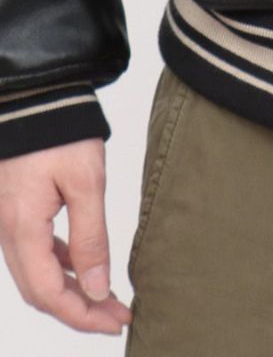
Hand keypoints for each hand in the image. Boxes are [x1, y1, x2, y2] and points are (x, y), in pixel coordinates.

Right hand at [0, 138, 131, 335]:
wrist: (37, 96)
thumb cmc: (62, 131)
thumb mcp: (86, 182)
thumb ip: (91, 237)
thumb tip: (98, 288)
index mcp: (22, 228)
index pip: (49, 293)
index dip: (82, 315)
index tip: (115, 322)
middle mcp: (7, 232)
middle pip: (39, 291)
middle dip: (79, 310)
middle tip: (117, 315)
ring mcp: (8, 223)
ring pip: (36, 275)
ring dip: (71, 291)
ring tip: (108, 297)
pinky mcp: (16, 212)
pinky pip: (34, 253)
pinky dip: (60, 267)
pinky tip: (84, 268)